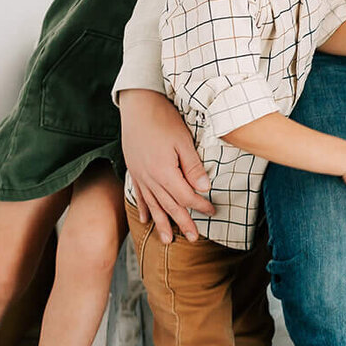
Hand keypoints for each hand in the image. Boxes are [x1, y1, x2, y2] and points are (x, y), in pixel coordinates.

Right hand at [119, 89, 215, 243]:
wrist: (137, 104)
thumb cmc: (163, 119)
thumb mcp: (183, 141)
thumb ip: (192, 166)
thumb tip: (204, 188)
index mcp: (164, 172)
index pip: (185, 196)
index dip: (200, 206)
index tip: (212, 211)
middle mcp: (149, 178)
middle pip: (169, 206)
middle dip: (182, 223)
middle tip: (193, 238)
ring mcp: (140, 175)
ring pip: (152, 205)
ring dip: (161, 223)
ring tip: (168, 240)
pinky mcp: (134, 169)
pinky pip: (139, 194)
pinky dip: (143, 208)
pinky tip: (145, 219)